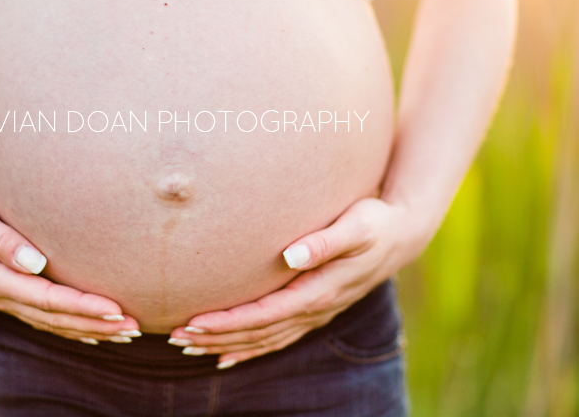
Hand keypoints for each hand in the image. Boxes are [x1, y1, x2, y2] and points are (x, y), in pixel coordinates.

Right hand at [0, 178, 140, 344]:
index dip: (80, 306)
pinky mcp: (4, 293)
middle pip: (51, 317)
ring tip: (125, 332)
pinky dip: (68, 327)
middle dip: (94, 324)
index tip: (114, 308)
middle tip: (134, 326)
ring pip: (48, 322)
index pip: (44, 298)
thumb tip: (34, 262)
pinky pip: (40, 318)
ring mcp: (0, 297)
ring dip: (87, 329)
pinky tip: (92, 332)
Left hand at [167, 197, 418, 367]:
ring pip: (264, 339)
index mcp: (319, 291)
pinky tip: (225, 356)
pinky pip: (277, 338)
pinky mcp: (313, 309)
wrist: (401, 234)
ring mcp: (315, 314)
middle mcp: (315, 309)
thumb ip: (325, 241)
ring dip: (226, 345)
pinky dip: (249, 349)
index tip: (195, 322)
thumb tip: (291, 255)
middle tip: (176, 338)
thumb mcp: (357, 226)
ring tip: (188, 347)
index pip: (265, 314)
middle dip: (216, 337)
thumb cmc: (374, 222)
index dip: (229, 322)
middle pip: (258, 333)